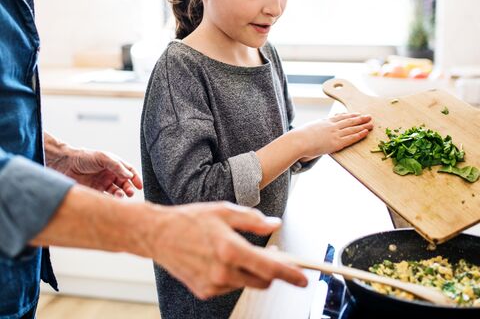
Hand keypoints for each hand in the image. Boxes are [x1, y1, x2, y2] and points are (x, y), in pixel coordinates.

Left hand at [47, 145, 142, 197]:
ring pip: (116, 191)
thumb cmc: (85, 157)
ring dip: (120, 194)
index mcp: (114, 165)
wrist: (65, 164)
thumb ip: (116, 166)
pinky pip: (104, 198)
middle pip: (124, 183)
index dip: (135, 178)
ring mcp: (102, 184)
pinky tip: (111, 201)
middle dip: (129, 188)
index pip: (129, 171)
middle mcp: (109, 174)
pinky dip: (109, 200)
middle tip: (130, 193)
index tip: (139, 185)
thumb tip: (130, 175)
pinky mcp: (94, 192)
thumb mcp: (103, 158)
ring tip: (119, 196)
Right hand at [151, 202, 307, 298]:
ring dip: (251, 270)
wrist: (158, 234)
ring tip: (240, 250)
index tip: (303, 279)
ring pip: (246, 283)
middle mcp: (223, 271)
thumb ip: (253, 220)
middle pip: (262, 280)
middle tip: (275, 255)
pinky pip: (230, 285)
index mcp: (230, 249)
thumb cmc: (190, 219)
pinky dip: (234, 274)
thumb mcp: (224, 211)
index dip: (290, 274)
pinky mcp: (204, 291)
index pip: (270, 268)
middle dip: (272, 271)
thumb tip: (275, 224)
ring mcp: (213, 284)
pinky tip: (222, 258)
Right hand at [296, 112, 372, 161]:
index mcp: (325, 122)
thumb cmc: (300, 136)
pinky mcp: (336, 143)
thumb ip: (316, 128)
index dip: (350, 115)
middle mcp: (332, 126)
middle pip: (349, 121)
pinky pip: (350, 138)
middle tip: (369, 116)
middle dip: (360, 118)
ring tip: (371, 123)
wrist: (299, 141)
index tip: (357, 113)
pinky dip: (359, 134)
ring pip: (352, 128)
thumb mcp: (309, 128)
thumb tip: (316, 128)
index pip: (340, 117)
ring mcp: (335, 134)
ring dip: (363, 125)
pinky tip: (366, 132)